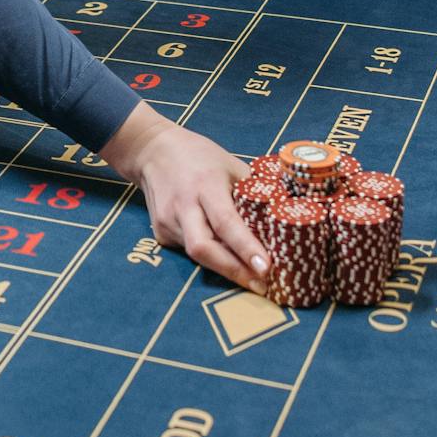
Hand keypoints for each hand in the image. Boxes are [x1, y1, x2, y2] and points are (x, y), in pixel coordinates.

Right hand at [99, 105, 270, 292]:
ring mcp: (168, 222)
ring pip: (197, 255)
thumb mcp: (231, 164)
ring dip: (225, 269)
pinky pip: (189, 251)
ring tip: (252, 280)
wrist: (153, 151)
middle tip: (262, 285)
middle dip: (234, 271)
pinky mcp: (161, 233)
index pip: (226, 221)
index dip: (246, 247)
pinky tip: (226, 259)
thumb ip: (252, 190)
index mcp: (205, 185)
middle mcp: (184, 206)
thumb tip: (284, 214)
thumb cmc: (200, 155)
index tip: (266, 267)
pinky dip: (210, 257)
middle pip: (204, 248)